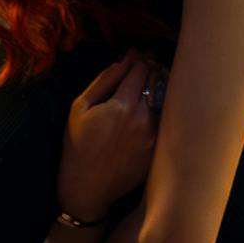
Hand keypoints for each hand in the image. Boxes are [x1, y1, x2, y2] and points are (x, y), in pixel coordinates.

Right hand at [60, 52, 160, 224]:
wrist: (87, 188)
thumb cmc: (78, 145)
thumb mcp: (80, 107)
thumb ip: (104, 81)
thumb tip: (125, 60)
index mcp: (123, 106)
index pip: (140, 69)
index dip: (138, 58)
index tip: (134, 54)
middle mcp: (144, 118)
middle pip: (156, 80)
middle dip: (150, 67)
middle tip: (144, 62)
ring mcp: (154, 135)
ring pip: (165, 97)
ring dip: (159, 84)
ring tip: (151, 79)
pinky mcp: (157, 149)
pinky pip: (165, 118)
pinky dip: (162, 105)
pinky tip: (153, 102)